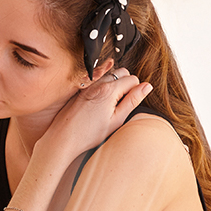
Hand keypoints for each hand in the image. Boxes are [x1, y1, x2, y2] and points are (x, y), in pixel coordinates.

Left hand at [38, 67, 152, 160]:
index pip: (133, 79)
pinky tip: (99, 104)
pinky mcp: (81, 89)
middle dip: (126, 84)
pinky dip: (103, 87)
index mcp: (109, 90)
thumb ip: (133, 100)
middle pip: (122, 72)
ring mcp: (88, 84)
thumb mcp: (117, 120)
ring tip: (110, 104)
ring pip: (109, 75)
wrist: (63, 137)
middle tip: (121, 103)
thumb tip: (147, 86)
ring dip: (115, 84)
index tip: (129, 103)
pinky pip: (98, 80)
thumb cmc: (89, 134)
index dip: (136, 90)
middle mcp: (98, 83)